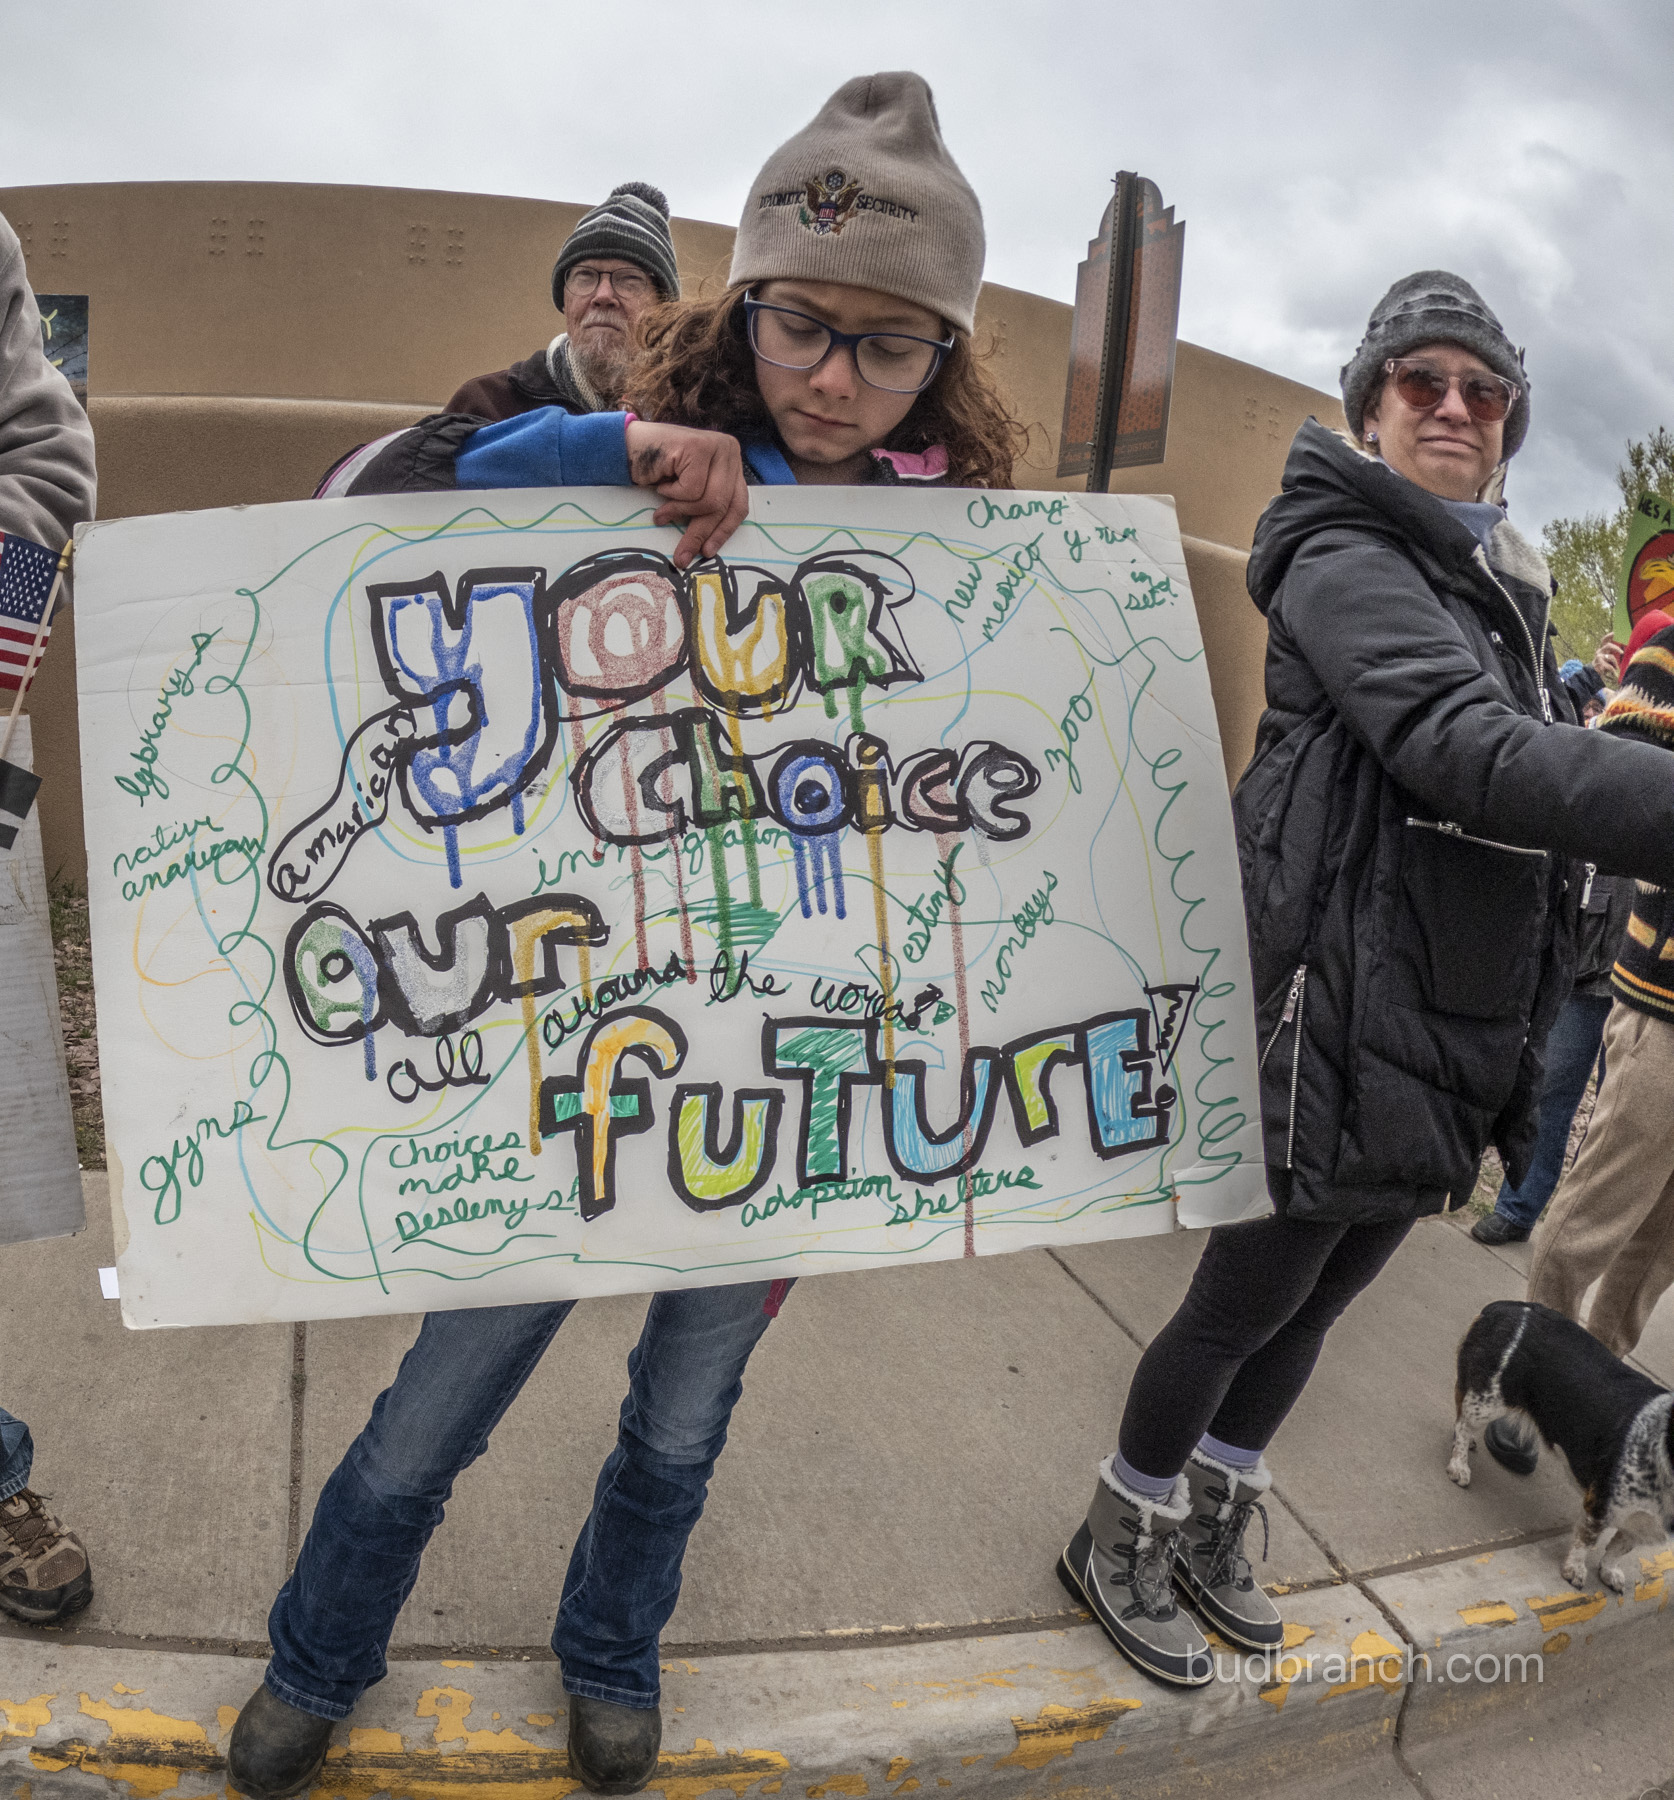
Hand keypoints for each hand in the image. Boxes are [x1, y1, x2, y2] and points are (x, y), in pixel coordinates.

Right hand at [624, 421, 748, 567]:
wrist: (623, 448)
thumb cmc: (655, 471)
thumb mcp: (690, 493)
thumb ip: (707, 508)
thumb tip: (709, 545)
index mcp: (731, 463)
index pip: (738, 505)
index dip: (723, 532)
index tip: (708, 551)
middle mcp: (729, 451)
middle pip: (724, 505)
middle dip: (700, 533)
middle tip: (682, 556)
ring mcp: (716, 445)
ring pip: (709, 500)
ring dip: (680, 510)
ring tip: (662, 511)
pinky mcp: (699, 446)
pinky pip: (692, 490)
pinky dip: (672, 494)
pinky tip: (661, 485)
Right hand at [1593, 637, 1622, 682]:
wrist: (1592, 673)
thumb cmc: (1603, 664)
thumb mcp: (1608, 656)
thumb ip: (1613, 651)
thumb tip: (1625, 646)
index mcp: (1602, 648)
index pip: (1604, 640)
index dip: (1609, 636)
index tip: (1614, 633)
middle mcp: (1599, 651)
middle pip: (1607, 645)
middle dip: (1616, 648)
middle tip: (1622, 652)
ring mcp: (1598, 657)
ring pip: (1610, 657)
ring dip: (1615, 662)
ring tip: (1617, 668)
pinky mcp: (1598, 663)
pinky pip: (1609, 666)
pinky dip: (1612, 669)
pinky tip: (1614, 672)